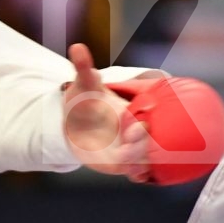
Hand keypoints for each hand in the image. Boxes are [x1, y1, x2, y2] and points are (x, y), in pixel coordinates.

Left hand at [61, 43, 150, 180]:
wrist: (77, 121)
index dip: (143, 121)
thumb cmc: (86, 100)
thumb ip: (84, 68)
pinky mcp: (119, 163)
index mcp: (130, 110)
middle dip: (142, 142)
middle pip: (147, 139)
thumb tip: (76, 47)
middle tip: (131, 138)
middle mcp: (133, 130)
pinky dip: (137, 173)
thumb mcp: (84, 85)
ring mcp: (128, 147)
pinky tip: (134, 175)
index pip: (144, 116)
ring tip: (128, 164)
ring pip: (143, 157)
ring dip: (140, 161)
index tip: (139, 124)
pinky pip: (134, 170)